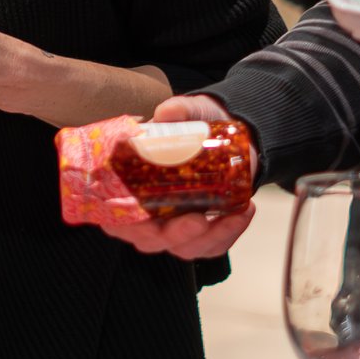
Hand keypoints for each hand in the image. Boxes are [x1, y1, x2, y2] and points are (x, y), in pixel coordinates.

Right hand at [96, 95, 258, 259]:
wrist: (230, 135)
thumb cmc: (195, 126)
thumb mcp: (188, 112)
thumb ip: (177, 110)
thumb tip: (167, 114)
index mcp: (129, 185)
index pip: (114, 216)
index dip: (123, 223)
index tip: (143, 216)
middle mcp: (148, 213)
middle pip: (150, 240)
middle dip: (173, 236)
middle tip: (198, 220)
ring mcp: (175, 226)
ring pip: (184, 248)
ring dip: (209, 238)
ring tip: (234, 213)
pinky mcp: (202, 232)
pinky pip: (212, 245)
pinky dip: (229, 234)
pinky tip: (245, 212)